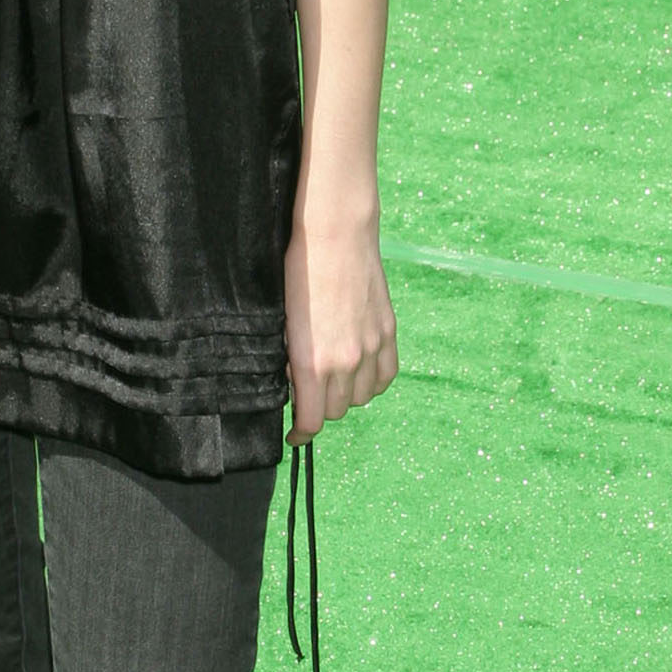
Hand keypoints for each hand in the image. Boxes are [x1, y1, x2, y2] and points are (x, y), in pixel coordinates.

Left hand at [284, 211, 397, 443]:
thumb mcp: (284, 322)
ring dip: (347, 396)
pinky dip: (373, 382)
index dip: (301, 434)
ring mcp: (371, 348)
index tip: (295, 435)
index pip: (312, 421)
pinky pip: (386, 376)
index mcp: (313, 363)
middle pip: (336, 412)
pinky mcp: (388, 332)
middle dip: (319, 409)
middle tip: (309, 391)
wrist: (336, 236)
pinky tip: (361, 373)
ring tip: (333, 379)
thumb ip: (292, 359)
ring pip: (362, 398)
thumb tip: (296, 382)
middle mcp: (346, 363)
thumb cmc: (299, 272)